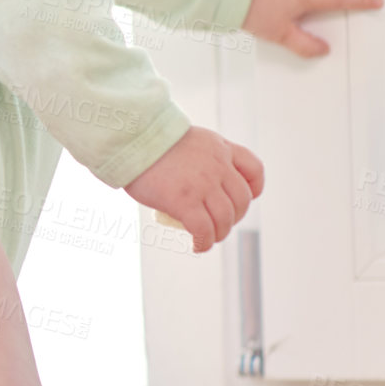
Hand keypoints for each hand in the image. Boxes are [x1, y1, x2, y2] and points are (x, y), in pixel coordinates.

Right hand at [125, 126, 263, 253]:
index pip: (254, 170)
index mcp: (220, 148)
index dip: (254, 189)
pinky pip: (204, 229)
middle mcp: (217, 166)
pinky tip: (198, 246)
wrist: (129, 140)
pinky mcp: (184, 201)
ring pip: (225, 218)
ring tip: (208, 237)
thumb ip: (201, 157)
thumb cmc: (149, 142)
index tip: (243, 199)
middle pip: (242, 200)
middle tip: (219, 224)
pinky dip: (204, 242)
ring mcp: (202, 184)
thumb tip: (199, 184)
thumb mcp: (187, 140)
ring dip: (220, 233)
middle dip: (234, 218)